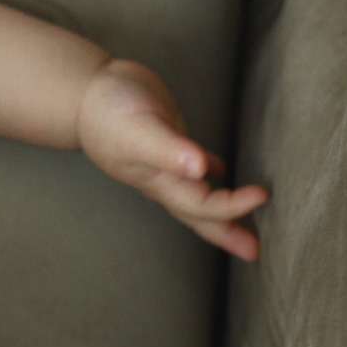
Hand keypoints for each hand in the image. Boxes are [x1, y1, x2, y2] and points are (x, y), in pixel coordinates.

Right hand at [77, 60, 267, 260]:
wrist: (84, 94)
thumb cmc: (107, 113)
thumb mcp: (137, 132)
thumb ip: (168, 151)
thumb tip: (202, 169)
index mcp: (160, 182)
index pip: (202, 206)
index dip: (232, 207)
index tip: (262, 196)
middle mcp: (165, 179)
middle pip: (200, 216)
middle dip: (227, 234)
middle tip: (255, 252)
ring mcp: (166, 164)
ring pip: (198, 196)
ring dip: (222, 210)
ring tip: (244, 223)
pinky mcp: (168, 143)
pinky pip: (193, 168)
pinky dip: (209, 174)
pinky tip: (219, 171)